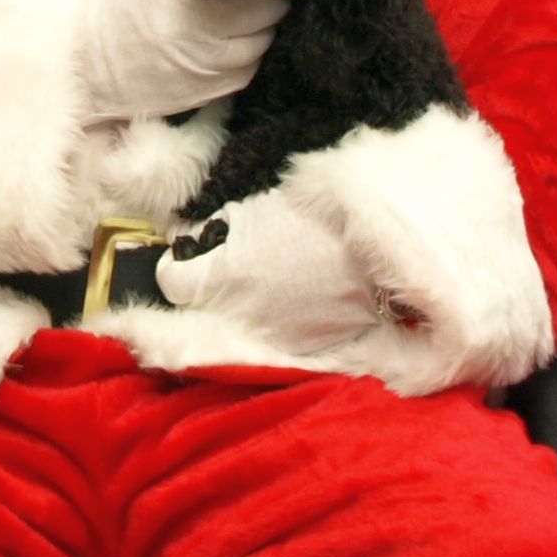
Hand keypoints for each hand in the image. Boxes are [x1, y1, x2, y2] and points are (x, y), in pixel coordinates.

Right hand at [79, 0, 297, 122]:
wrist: (84, 65)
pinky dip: (247, 56)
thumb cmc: (115, 9)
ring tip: (244, 17)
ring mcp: (209, 73)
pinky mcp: (208, 97)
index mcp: (189, 1)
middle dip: (272, 1)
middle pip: (270, 16)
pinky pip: (247, 72)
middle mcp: (204, 41)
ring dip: (261, 30)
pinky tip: (230, 43)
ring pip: (263, 45)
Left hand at [157, 189, 398, 356]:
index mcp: (224, 278)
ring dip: (244, 302)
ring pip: (238, 321)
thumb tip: (191, 237)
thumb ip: (217, 227)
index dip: (175, 265)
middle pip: (202, 305)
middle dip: (209, 283)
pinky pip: (275, 332)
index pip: (171, 283)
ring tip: (272, 274)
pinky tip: (299, 292)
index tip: (185, 255)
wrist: (384, 246)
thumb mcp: (259, 208)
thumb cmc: (320, 218)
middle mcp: (241, 316)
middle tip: (230, 259)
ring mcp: (273, 337)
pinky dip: (279, 315)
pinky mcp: (304, 348)